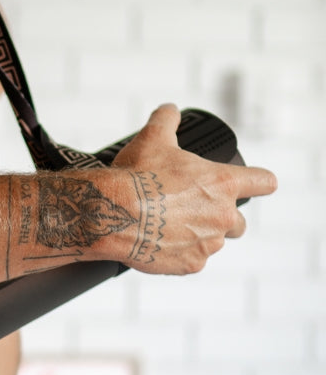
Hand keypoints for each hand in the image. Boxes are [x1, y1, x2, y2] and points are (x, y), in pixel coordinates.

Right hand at [111, 103, 276, 274]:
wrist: (112, 213)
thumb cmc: (135, 176)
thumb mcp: (152, 138)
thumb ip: (166, 120)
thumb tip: (169, 110)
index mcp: (222, 183)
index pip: (263, 182)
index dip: (259, 182)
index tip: (254, 184)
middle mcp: (222, 215)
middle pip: (239, 222)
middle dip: (219, 217)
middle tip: (189, 209)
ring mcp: (208, 243)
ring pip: (213, 242)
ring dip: (197, 236)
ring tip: (167, 226)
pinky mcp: (191, 265)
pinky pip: (192, 261)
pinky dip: (178, 254)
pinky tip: (158, 242)